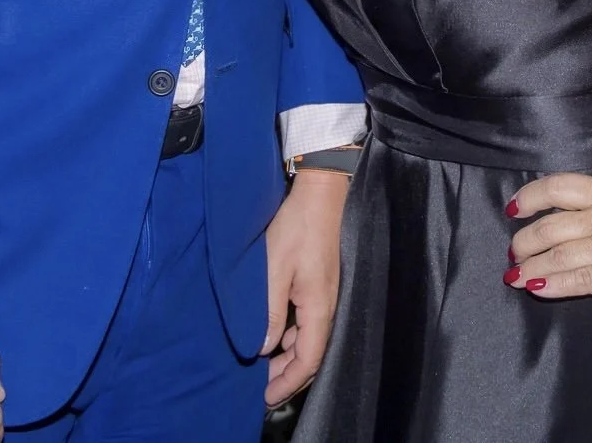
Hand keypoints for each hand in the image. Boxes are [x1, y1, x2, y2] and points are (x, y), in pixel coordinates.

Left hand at [261, 170, 347, 405]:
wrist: (321, 192)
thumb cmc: (297, 228)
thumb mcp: (274, 269)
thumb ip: (268, 311)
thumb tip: (263, 348)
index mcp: (319, 308)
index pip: (308, 360)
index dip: (288, 383)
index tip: (267, 398)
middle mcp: (329, 306)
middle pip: (311, 353)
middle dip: (288, 373)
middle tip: (262, 386)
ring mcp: (328, 294)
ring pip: (311, 338)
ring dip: (289, 354)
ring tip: (265, 362)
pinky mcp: (323, 283)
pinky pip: (310, 321)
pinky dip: (293, 334)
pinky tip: (277, 331)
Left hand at [507, 120, 591, 298]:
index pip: (557, 187)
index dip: (530, 196)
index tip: (513, 207)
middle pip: (551, 226)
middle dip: (526, 241)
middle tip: (513, 253)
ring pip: (560, 256)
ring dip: (533, 267)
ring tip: (515, 276)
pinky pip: (583, 281)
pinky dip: (557, 285)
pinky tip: (538, 290)